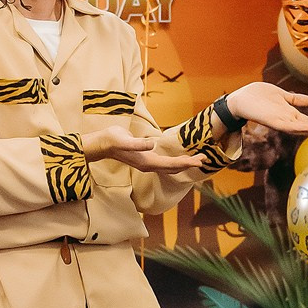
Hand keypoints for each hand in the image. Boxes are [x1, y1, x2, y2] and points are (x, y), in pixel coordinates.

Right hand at [84, 125, 204, 172]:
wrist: (101, 144)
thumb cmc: (112, 140)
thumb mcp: (124, 140)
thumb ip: (138, 144)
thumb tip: (152, 145)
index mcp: (147, 162)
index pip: (171, 164)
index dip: (186, 163)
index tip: (199, 161)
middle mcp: (149, 165)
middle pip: (174, 167)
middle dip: (189, 164)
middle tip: (205, 159)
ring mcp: (147, 163)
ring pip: (170, 167)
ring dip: (184, 164)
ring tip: (197, 160)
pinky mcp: (146, 159)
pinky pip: (165, 163)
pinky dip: (176, 162)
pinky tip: (181, 159)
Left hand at [224, 83, 307, 134]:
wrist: (240, 100)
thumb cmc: (258, 97)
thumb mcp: (280, 96)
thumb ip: (293, 100)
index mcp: (288, 114)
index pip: (307, 119)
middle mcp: (285, 119)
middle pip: (305, 124)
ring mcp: (279, 120)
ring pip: (298, 126)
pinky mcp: (271, 120)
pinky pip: (285, 125)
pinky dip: (296, 127)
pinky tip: (306, 127)